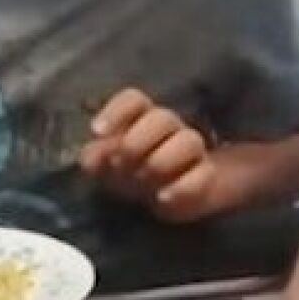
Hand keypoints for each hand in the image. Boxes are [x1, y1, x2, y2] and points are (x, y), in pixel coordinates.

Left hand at [78, 88, 219, 222]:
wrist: (166, 197)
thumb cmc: (129, 174)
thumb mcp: (104, 166)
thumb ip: (96, 157)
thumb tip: (92, 157)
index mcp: (142, 118)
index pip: (134, 101)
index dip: (116, 112)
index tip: (97, 132)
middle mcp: (170, 129)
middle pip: (163, 118)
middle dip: (137, 142)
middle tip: (119, 163)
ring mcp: (192, 152)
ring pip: (189, 141)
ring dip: (162, 161)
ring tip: (143, 179)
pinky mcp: (206, 177)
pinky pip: (204, 175)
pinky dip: (182, 187)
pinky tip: (162, 198)